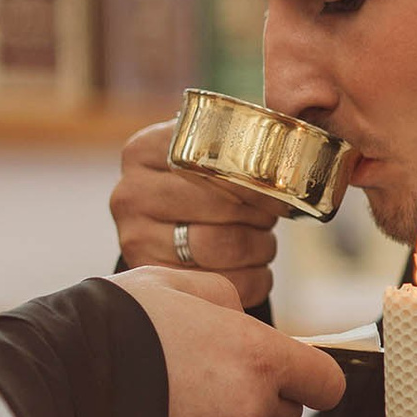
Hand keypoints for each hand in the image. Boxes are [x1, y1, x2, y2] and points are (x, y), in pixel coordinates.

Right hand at [106, 267, 344, 416]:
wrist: (53, 372)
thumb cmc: (116, 320)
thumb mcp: (176, 283)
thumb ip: (226, 301)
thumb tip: (242, 321)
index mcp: (256, 357)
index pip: (324, 384)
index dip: (314, 378)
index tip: (298, 372)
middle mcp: (244, 409)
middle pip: (283, 415)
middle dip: (261, 396)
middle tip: (214, 371)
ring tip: (165, 386)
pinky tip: (145, 412)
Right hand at [111, 119, 284, 309]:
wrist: (161, 232)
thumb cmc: (196, 186)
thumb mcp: (201, 152)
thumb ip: (233, 139)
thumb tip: (287, 131)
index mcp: (143, 150)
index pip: (213, 160)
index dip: (256, 179)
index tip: (279, 189)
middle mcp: (130, 194)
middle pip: (220, 206)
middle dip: (260, 215)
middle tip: (271, 218)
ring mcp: (135, 239)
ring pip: (221, 247)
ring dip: (259, 248)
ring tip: (264, 243)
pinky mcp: (152, 277)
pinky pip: (219, 285)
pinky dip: (253, 280)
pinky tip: (257, 271)